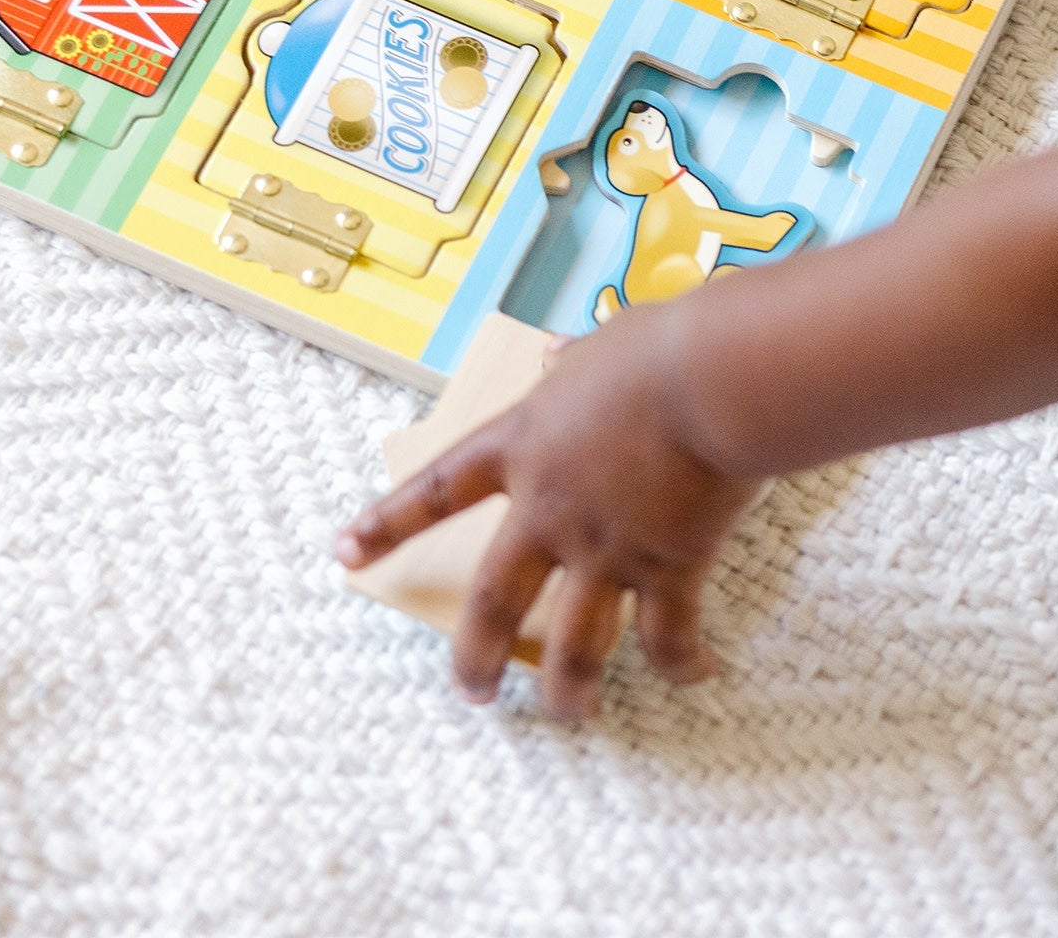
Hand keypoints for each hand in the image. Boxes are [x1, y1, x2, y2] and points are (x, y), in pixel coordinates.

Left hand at [334, 303, 757, 719]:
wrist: (712, 378)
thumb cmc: (659, 349)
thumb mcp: (600, 345)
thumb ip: (572, 361)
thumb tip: (560, 353)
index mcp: (525, 446)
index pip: (439, 490)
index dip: (389, 522)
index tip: (344, 553)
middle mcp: (552, 510)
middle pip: (494, 601)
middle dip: (476, 657)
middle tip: (471, 691)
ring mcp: (608, 547)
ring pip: (574, 645)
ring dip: (568, 689)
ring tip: (569, 713)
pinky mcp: (669, 566)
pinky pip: (668, 634)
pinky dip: (681, 662)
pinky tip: (697, 672)